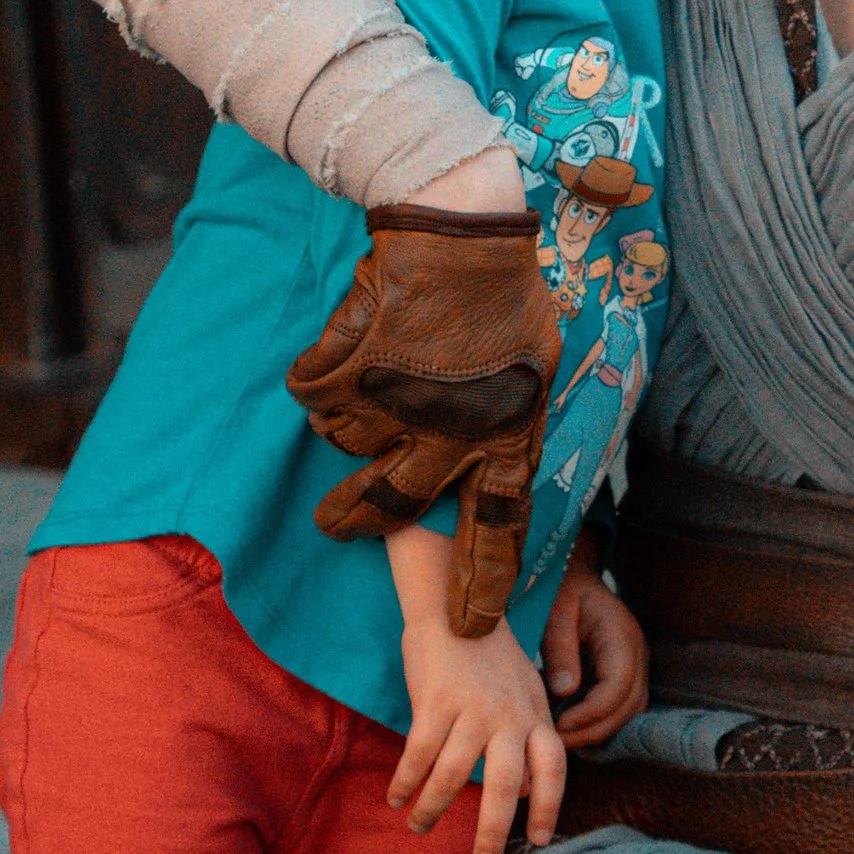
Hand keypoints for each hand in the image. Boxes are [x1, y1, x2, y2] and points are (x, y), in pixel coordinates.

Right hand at [288, 207, 559, 637]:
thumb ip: (513, 424)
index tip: (471, 629)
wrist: (462, 224)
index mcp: (506, 435)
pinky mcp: (352, 371)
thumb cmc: (504, 294)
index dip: (481, 583)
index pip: (498, 529)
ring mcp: (398, 404)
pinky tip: (356, 337)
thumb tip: (504, 473)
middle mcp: (451, 432)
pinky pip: (318, 397)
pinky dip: (324, 373)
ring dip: (351, 416)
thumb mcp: (536, 367)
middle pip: (393, 506)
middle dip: (356, 519)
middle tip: (334, 525)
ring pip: (349, 445)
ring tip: (368, 375)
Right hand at [387, 529, 567, 853]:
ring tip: (419, 827)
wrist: (456, 605)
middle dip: (494, 828)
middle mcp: (509, 715)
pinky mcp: (436, 702)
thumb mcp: (524, 692)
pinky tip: (396, 797)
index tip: (541, 839)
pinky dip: (407, 781)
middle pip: (506, 783)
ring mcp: (473, 709)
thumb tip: (518, 794)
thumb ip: (526, 739)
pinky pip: (420, 754)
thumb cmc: (488, 655)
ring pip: (453, 775)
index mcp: (535, 714)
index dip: (549, 805)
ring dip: (433, 808)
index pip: (553, 768)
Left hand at [540, 552, 649, 750]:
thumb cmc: (561, 591)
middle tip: (557, 742)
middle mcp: (636, 654)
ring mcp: (634, 667)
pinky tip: (571, 729)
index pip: (618, 686)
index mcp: (621, 635)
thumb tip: (565, 691)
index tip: (559, 725)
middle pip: (629, 707)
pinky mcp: (624, 677)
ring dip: (598, 731)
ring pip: (629, 713)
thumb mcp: (555, 611)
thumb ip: (560, 648)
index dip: (592, 712)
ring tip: (562, 739)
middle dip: (594, 730)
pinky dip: (599, 724)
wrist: (572, 578)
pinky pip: (620, 709)